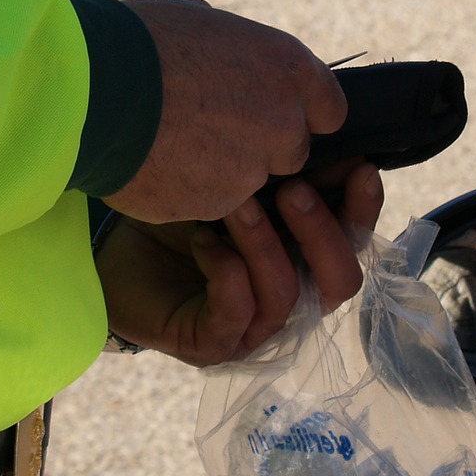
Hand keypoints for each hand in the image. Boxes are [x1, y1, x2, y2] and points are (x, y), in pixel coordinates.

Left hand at [97, 162, 384, 365]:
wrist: (111, 244)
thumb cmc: (178, 210)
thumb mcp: (238, 182)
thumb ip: (285, 170)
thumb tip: (327, 131)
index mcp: (304, 259)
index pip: (354, 243)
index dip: (364, 210)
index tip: (359, 168)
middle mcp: (289, 300)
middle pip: (340, 283)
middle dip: (322, 233)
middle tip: (291, 189)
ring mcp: (251, 329)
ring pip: (286, 297)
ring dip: (266, 245)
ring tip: (237, 205)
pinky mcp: (211, 343)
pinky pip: (236, 313)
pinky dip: (226, 272)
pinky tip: (203, 240)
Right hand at [106, 0, 347, 224]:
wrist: (91, 90)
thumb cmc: (140, 41)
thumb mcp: (202, 22)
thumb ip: (238, 53)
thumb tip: (235, 59)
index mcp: (288, 69)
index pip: (328, 108)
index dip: (297, 111)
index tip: (269, 111)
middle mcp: (283, 123)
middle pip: (290, 151)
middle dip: (258, 145)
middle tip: (207, 128)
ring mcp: (251, 170)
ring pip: (246, 180)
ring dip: (218, 169)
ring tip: (169, 142)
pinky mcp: (216, 204)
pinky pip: (209, 200)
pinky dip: (187, 189)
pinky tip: (153, 163)